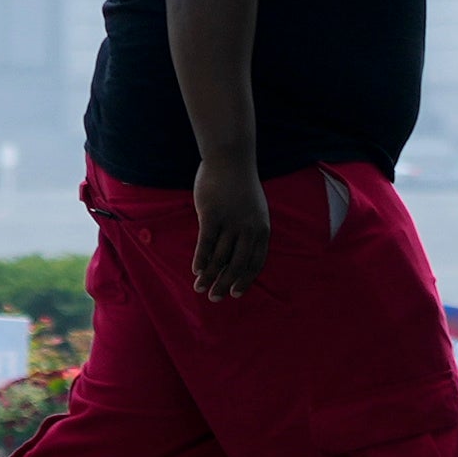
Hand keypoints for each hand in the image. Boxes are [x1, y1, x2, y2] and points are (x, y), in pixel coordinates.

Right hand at [190, 154, 272, 300]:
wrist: (230, 158)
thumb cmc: (240, 186)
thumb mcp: (254, 210)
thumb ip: (250, 232)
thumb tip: (239, 257)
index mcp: (262, 228)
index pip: (255, 263)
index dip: (245, 280)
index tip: (235, 293)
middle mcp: (248, 228)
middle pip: (237, 265)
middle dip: (225, 284)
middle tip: (215, 298)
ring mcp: (230, 222)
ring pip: (219, 257)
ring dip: (209, 276)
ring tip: (199, 288)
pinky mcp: (211, 215)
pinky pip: (206, 244)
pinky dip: (201, 259)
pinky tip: (195, 270)